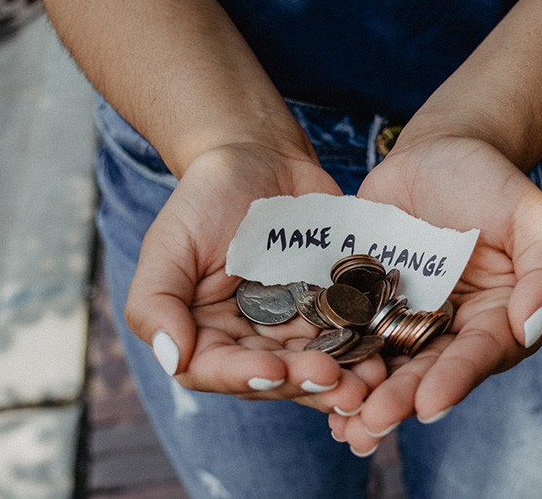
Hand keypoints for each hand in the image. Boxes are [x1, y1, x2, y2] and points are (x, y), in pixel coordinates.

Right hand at [124, 143, 386, 412]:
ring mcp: (293, 328)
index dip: (245, 377)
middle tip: (337, 381)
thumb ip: (155, 302)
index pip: (216, 370)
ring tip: (369, 381)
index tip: (275, 371)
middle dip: (305, 383)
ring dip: (344, 379)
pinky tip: (385, 355)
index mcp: (204, 333)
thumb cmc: (206, 198)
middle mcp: (249, 340)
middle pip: (274, 377)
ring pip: (316, 366)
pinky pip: (349, 336)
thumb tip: (172, 357)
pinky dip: (365, 349)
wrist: (261, 158)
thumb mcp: (169, 243)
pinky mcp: (331, 310)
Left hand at [332, 135, 541, 452]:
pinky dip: (335, 360)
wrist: (437, 153)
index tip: (430, 404)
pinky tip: (312, 385)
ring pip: (386, 365)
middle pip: (427, 371)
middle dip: (400, 400)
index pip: (479, 354)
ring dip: (364, 397)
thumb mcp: (530, 216)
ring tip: (342, 425)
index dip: (455, 380)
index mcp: (497, 319)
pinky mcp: (367, 304)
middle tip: (372, 423)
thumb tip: (533, 325)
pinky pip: (350, 335)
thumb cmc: (491, 181)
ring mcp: (406, 319)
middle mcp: (451, 330)